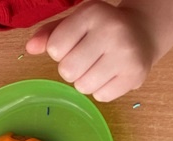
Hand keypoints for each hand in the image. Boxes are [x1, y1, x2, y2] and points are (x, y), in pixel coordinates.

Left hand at [26, 1, 154, 101]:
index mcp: (92, 13)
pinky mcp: (135, 73)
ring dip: (85, 82)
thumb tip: (30, 48)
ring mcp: (126, 53)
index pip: (54, 48)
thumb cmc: (99, 29)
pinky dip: (102, 90)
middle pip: (67, 71)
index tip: (74, 44)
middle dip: (71, 69)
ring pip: (83, 87)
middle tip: (87, 58)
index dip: (59, 51)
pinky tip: (111, 74)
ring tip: (99, 66)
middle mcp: (112, 30)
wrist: (143, 32)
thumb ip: (49, 34)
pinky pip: (101, 96)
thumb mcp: (74, 24)